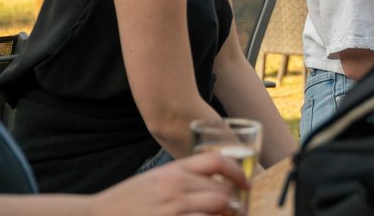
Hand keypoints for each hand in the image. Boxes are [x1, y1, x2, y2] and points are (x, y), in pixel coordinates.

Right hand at [91, 152, 248, 215]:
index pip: (217, 161)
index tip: (245, 184)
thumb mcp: (156, 180)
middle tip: (237, 212)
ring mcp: (172, 209)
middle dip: (235, 204)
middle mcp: (175, 187)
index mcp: (174, 170)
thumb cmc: (128, 200)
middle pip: (222, 192)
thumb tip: (216, 183)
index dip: (238, 173)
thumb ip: (183, 177)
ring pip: (217, 210)